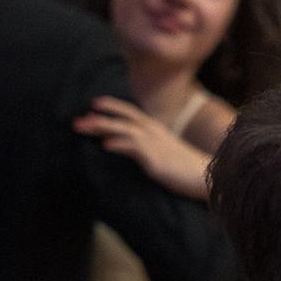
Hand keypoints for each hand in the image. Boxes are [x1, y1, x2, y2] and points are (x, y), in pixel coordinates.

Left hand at [73, 97, 211, 196]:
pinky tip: (105, 145)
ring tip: (84, 127)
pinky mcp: (155, 158)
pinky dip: (119, 144)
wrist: (204, 176)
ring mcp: (154, 143)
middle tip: (77, 120)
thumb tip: (132, 150)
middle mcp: (153, 132)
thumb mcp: (164, 153)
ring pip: (124, 128)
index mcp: (155, 129)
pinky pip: (134, 147)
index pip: (130, 112)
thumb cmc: (184, 168)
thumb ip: (148, 148)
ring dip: (102, 126)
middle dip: (99, 117)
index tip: (93, 104)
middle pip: (122, 118)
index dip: (112, 106)